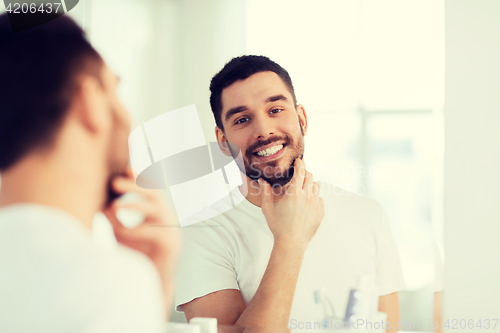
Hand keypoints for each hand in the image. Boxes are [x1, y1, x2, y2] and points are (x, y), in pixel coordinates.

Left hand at [102, 169, 180, 315]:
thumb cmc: (137, 253)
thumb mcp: (122, 232)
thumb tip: (99, 204)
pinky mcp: (171, 244)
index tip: (125, 168)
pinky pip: (154, 232)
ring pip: (156, 210)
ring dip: (134, 206)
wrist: (152, 280)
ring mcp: (171, 228)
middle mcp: (166, 216)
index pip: (150, 187)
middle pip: (154, 193)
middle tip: (115, 182)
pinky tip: (118, 232)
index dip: (140, 177)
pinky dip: (135, 231)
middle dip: (135, 186)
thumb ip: (114, 218)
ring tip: (115, 206)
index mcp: (156, 210)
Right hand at [259, 159, 323, 248]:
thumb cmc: (278, 226)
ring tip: (303, 188)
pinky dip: (314, 197)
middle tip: (299, 174)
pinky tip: (306, 202)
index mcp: (294, 194)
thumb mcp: (268, 209)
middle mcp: (307, 197)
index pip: (300, 172)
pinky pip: (319, 198)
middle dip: (304, 172)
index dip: (300, 164)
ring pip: (316, 186)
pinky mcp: (320, 212)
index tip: (298, 161)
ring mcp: (315, 204)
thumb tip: (262, 181)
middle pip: (310, 176)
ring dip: (310, 184)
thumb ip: (265, 192)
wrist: (291, 243)